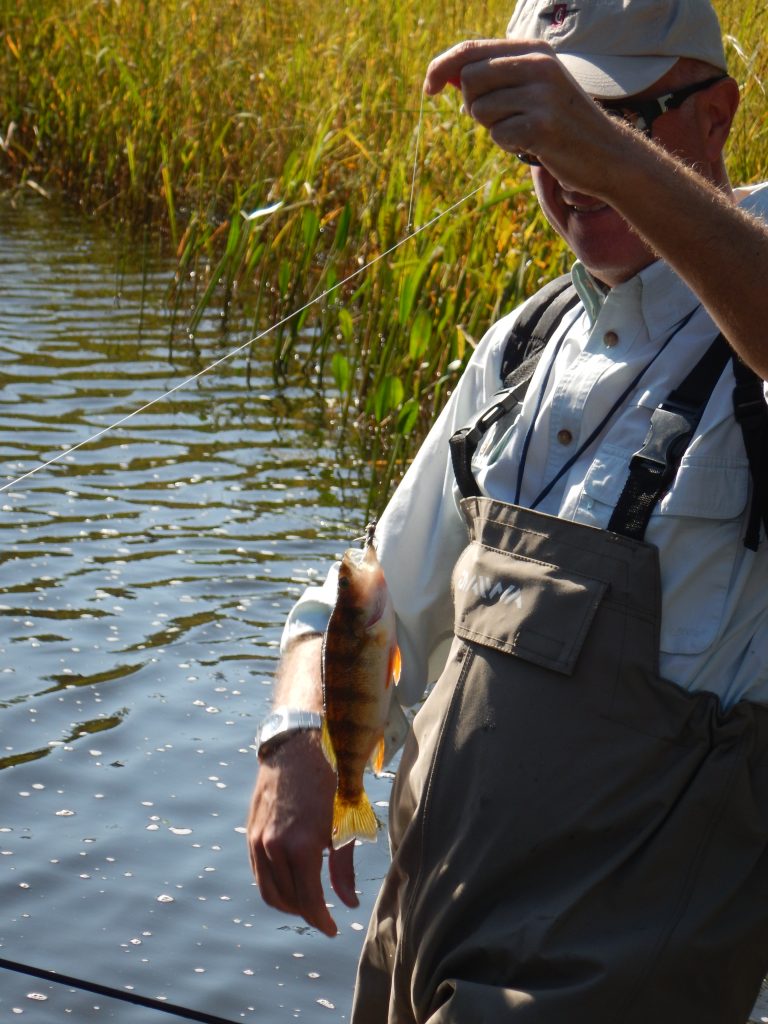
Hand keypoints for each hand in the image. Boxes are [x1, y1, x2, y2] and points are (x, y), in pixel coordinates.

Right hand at [247, 730, 358, 937]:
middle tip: (323, 914)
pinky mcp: (251, 832)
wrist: (297, 746)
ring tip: (307, 900)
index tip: (332, 928)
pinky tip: (290, 879)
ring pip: (268, 890)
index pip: (308, 901)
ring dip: (287, 902)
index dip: (321, 920)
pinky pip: (259, 872)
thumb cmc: (329, 781)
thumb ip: (343, 867)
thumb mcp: (344, 823)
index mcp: (301, 846)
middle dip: (305, 913)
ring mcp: (258, 840)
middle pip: (287, 901)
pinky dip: (274, 883)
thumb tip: (347, 903)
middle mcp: (274, 847)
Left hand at [423, 38, 627, 197]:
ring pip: (480, 110)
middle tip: (499, 117)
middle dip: (472, 105)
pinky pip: (498, 135)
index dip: (441, 67)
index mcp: (533, 49)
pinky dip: (508, 144)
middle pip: (469, 80)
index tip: (429, 88)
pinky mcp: (541, 126)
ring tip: (523, 129)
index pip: (470, 49)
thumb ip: (494, 78)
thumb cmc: (560, 123)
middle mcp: (538, 64)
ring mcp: (542, 94)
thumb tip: (446, 78)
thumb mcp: (532, 87)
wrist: (606, 152)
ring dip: (493, 127)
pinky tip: (532, 144)